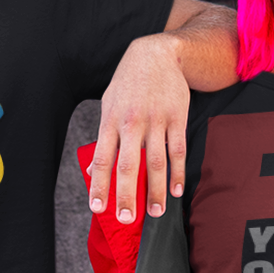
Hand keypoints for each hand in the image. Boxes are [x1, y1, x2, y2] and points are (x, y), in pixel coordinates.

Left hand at [91, 32, 188, 224]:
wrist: (157, 53)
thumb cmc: (128, 83)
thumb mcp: (109, 104)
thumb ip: (105, 136)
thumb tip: (96, 168)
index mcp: (111, 121)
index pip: (102, 159)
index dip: (99, 186)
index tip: (98, 208)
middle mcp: (132, 123)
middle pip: (129, 165)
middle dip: (127, 195)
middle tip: (127, 219)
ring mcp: (157, 121)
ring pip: (156, 162)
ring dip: (156, 190)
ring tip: (156, 212)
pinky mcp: (177, 118)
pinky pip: (177, 150)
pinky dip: (178, 172)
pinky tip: (176, 190)